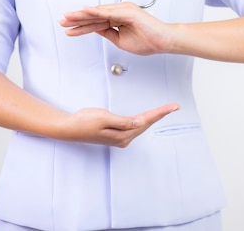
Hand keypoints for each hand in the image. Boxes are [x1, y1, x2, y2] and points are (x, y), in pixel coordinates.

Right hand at [57, 103, 179, 147]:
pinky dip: (143, 120)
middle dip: (160, 114)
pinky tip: (147, 118)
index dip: (161, 113)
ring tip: (166, 110)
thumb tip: (140, 122)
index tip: (174, 107)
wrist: (69, 128)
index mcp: (123, 134)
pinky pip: (134, 126)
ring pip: (141, 125)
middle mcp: (124, 138)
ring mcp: (120, 138)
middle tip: (174, 106)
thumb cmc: (84, 121)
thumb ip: (123, 121)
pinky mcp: (116, 134)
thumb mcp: (104, 118)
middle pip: (146, 124)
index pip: (146, 121)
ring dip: (153, 117)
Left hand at [60, 2, 173, 55]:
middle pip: (94, 15)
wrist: (163, 41)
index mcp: (118, 19)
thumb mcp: (121, 40)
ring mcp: (123, 10)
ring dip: (82, 15)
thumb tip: (96, 30)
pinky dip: (96, 11)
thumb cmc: (148, 41)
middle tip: (62, 22)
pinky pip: (108, 12)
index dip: (81, 27)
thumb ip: (108, 33)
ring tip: (68, 18)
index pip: (96, 22)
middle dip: (77, 19)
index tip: (68, 29)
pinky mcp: (128, 11)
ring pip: (98, 12)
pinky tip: (84, 11)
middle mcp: (120, 11)